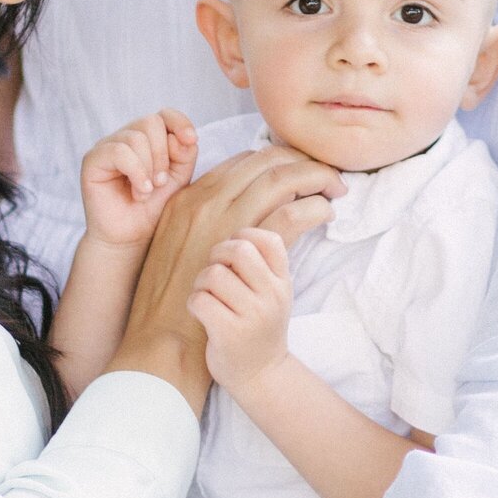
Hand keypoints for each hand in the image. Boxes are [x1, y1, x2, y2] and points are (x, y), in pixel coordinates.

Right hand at [80, 112, 197, 249]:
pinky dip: (136, 172)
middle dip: (162, 154)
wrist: (130, 236)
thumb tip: (183, 137)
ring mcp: (107, 146)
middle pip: (150, 122)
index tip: (191, 140)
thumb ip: (184, 154)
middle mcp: (125, 137)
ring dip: (149, 168)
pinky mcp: (92, 159)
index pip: (164, 114)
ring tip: (147, 191)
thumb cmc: (152, 208)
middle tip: (160, 183)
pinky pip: (119, 152)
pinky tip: (140, 192)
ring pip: (135, 137)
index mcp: (147, 138)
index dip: (179, 122)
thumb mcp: (178, 178)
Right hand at [110, 145, 342, 409]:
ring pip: (282, 179)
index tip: (298, 168)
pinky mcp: (246, 254)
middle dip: (303, 160)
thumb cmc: (169, 298)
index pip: (243, 161)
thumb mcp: (175, 244)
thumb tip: (235, 203)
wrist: (163, 339)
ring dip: (316, 177)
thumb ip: (200, 219)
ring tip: (334, 188)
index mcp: (189, 197)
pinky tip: (326, 213)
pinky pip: (291, 214)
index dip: (277, 159)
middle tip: (326, 173)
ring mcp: (226, 225)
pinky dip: (315, 207)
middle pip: (266, 161)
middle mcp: (206, 202)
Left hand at [189, 230, 291, 394]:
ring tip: (207, 295)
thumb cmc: (258, 326)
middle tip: (215, 272)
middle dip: (217, 255)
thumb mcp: (273, 291)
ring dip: (201, 282)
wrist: (260, 375)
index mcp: (282, 281)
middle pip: (238, 249)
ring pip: (214, 274)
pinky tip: (201, 312)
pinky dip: (193, 302)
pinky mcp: (229, 333)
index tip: (233, 252)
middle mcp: (272, 296)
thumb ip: (263, 261)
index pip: (267, 238)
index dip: (242, 236)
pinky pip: (200, 300)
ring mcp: (252, 316)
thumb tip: (242, 215)